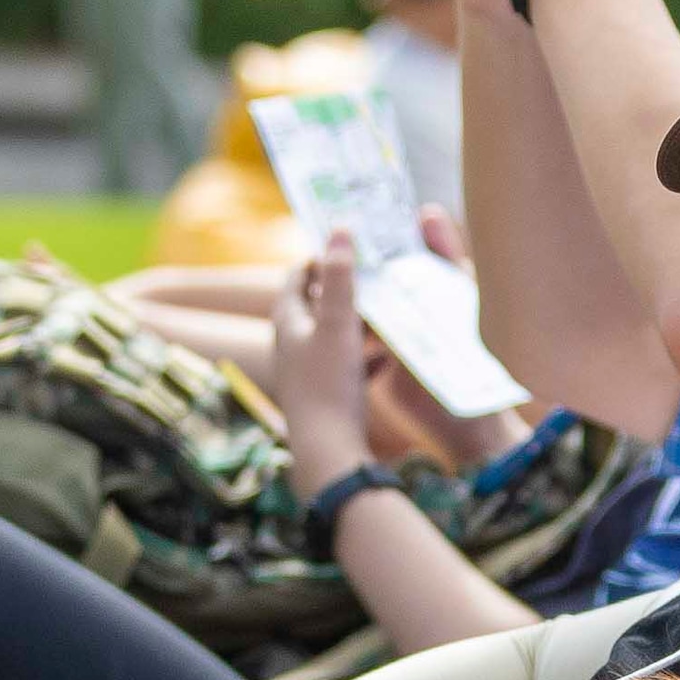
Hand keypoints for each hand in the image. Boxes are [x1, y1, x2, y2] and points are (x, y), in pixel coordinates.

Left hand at [269, 231, 380, 490]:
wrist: (328, 450)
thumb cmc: (328, 384)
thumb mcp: (337, 323)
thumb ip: (340, 276)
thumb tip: (340, 228)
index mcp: (287, 320)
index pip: (297, 275)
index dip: (320, 255)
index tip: (348, 240)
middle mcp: (292, 343)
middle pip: (318, 302)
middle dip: (346, 285)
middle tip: (376, 269)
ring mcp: (308, 369)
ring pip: (335, 333)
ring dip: (359, 320)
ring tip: (389, 306)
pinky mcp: (326, 392)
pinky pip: (348, 362)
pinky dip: (366, 352)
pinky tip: (392, 353)